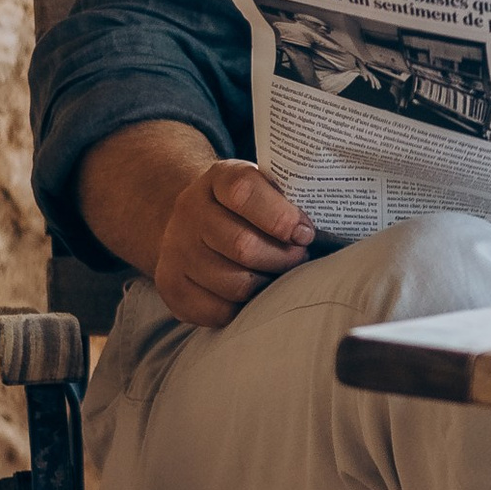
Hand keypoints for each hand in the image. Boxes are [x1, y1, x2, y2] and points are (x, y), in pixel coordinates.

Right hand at [150, 156, 315, 328]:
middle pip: (243, 246)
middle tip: (298, 259)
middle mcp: (189, 211)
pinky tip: (253, 295)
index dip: (282, 217)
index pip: (244, 192)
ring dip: (267, 286)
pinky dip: (243, 310)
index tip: (305, 234)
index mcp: (218, 178)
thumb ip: (288, 201)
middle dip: (283, 259)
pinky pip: (218, 311)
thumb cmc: (248, 209)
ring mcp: (176, 250)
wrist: (193, 224)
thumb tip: (319, 231)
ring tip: (278, 277)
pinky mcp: (171, 286)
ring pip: (234, 284)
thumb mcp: (265, 188)